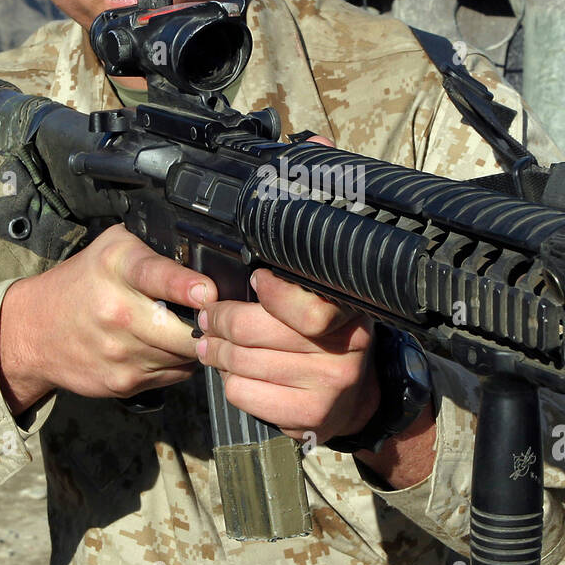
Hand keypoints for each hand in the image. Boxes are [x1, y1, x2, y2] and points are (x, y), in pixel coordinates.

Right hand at [0, 223, 214, 411]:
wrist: (33, 332)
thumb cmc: (81, 283)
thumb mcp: (112, 248)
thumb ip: (155, 250)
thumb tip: (205, 259)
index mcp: (116, 268)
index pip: (155, 277)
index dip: (185, 285)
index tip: (207, 292)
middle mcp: (117, 312)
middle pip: (184, 331)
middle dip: (207, 326)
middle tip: (214, 318)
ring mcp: (120, 353)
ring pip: (185, 356)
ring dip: (193, 345)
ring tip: (185, 330)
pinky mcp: (122, 383)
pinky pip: (174, 375)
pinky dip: (177, 363)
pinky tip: (163, 347)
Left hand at [192, 132, 380, 444]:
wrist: (356, 395)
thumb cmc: (331, 321)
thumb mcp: (330, 269)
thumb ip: (315, 213)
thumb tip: (315, 145)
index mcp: (352, 306)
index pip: (307, 306)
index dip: (270, 294)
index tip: (255, 281)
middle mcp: (347, 348)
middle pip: (259, 335)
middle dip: (221, 320)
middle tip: (208, 314)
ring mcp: (330, 387)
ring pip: (244, 364)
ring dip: (217, 350)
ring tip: (209, 338)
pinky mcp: (310, 419)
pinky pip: (245, 394)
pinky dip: (230, 382)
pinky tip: (232, 369)